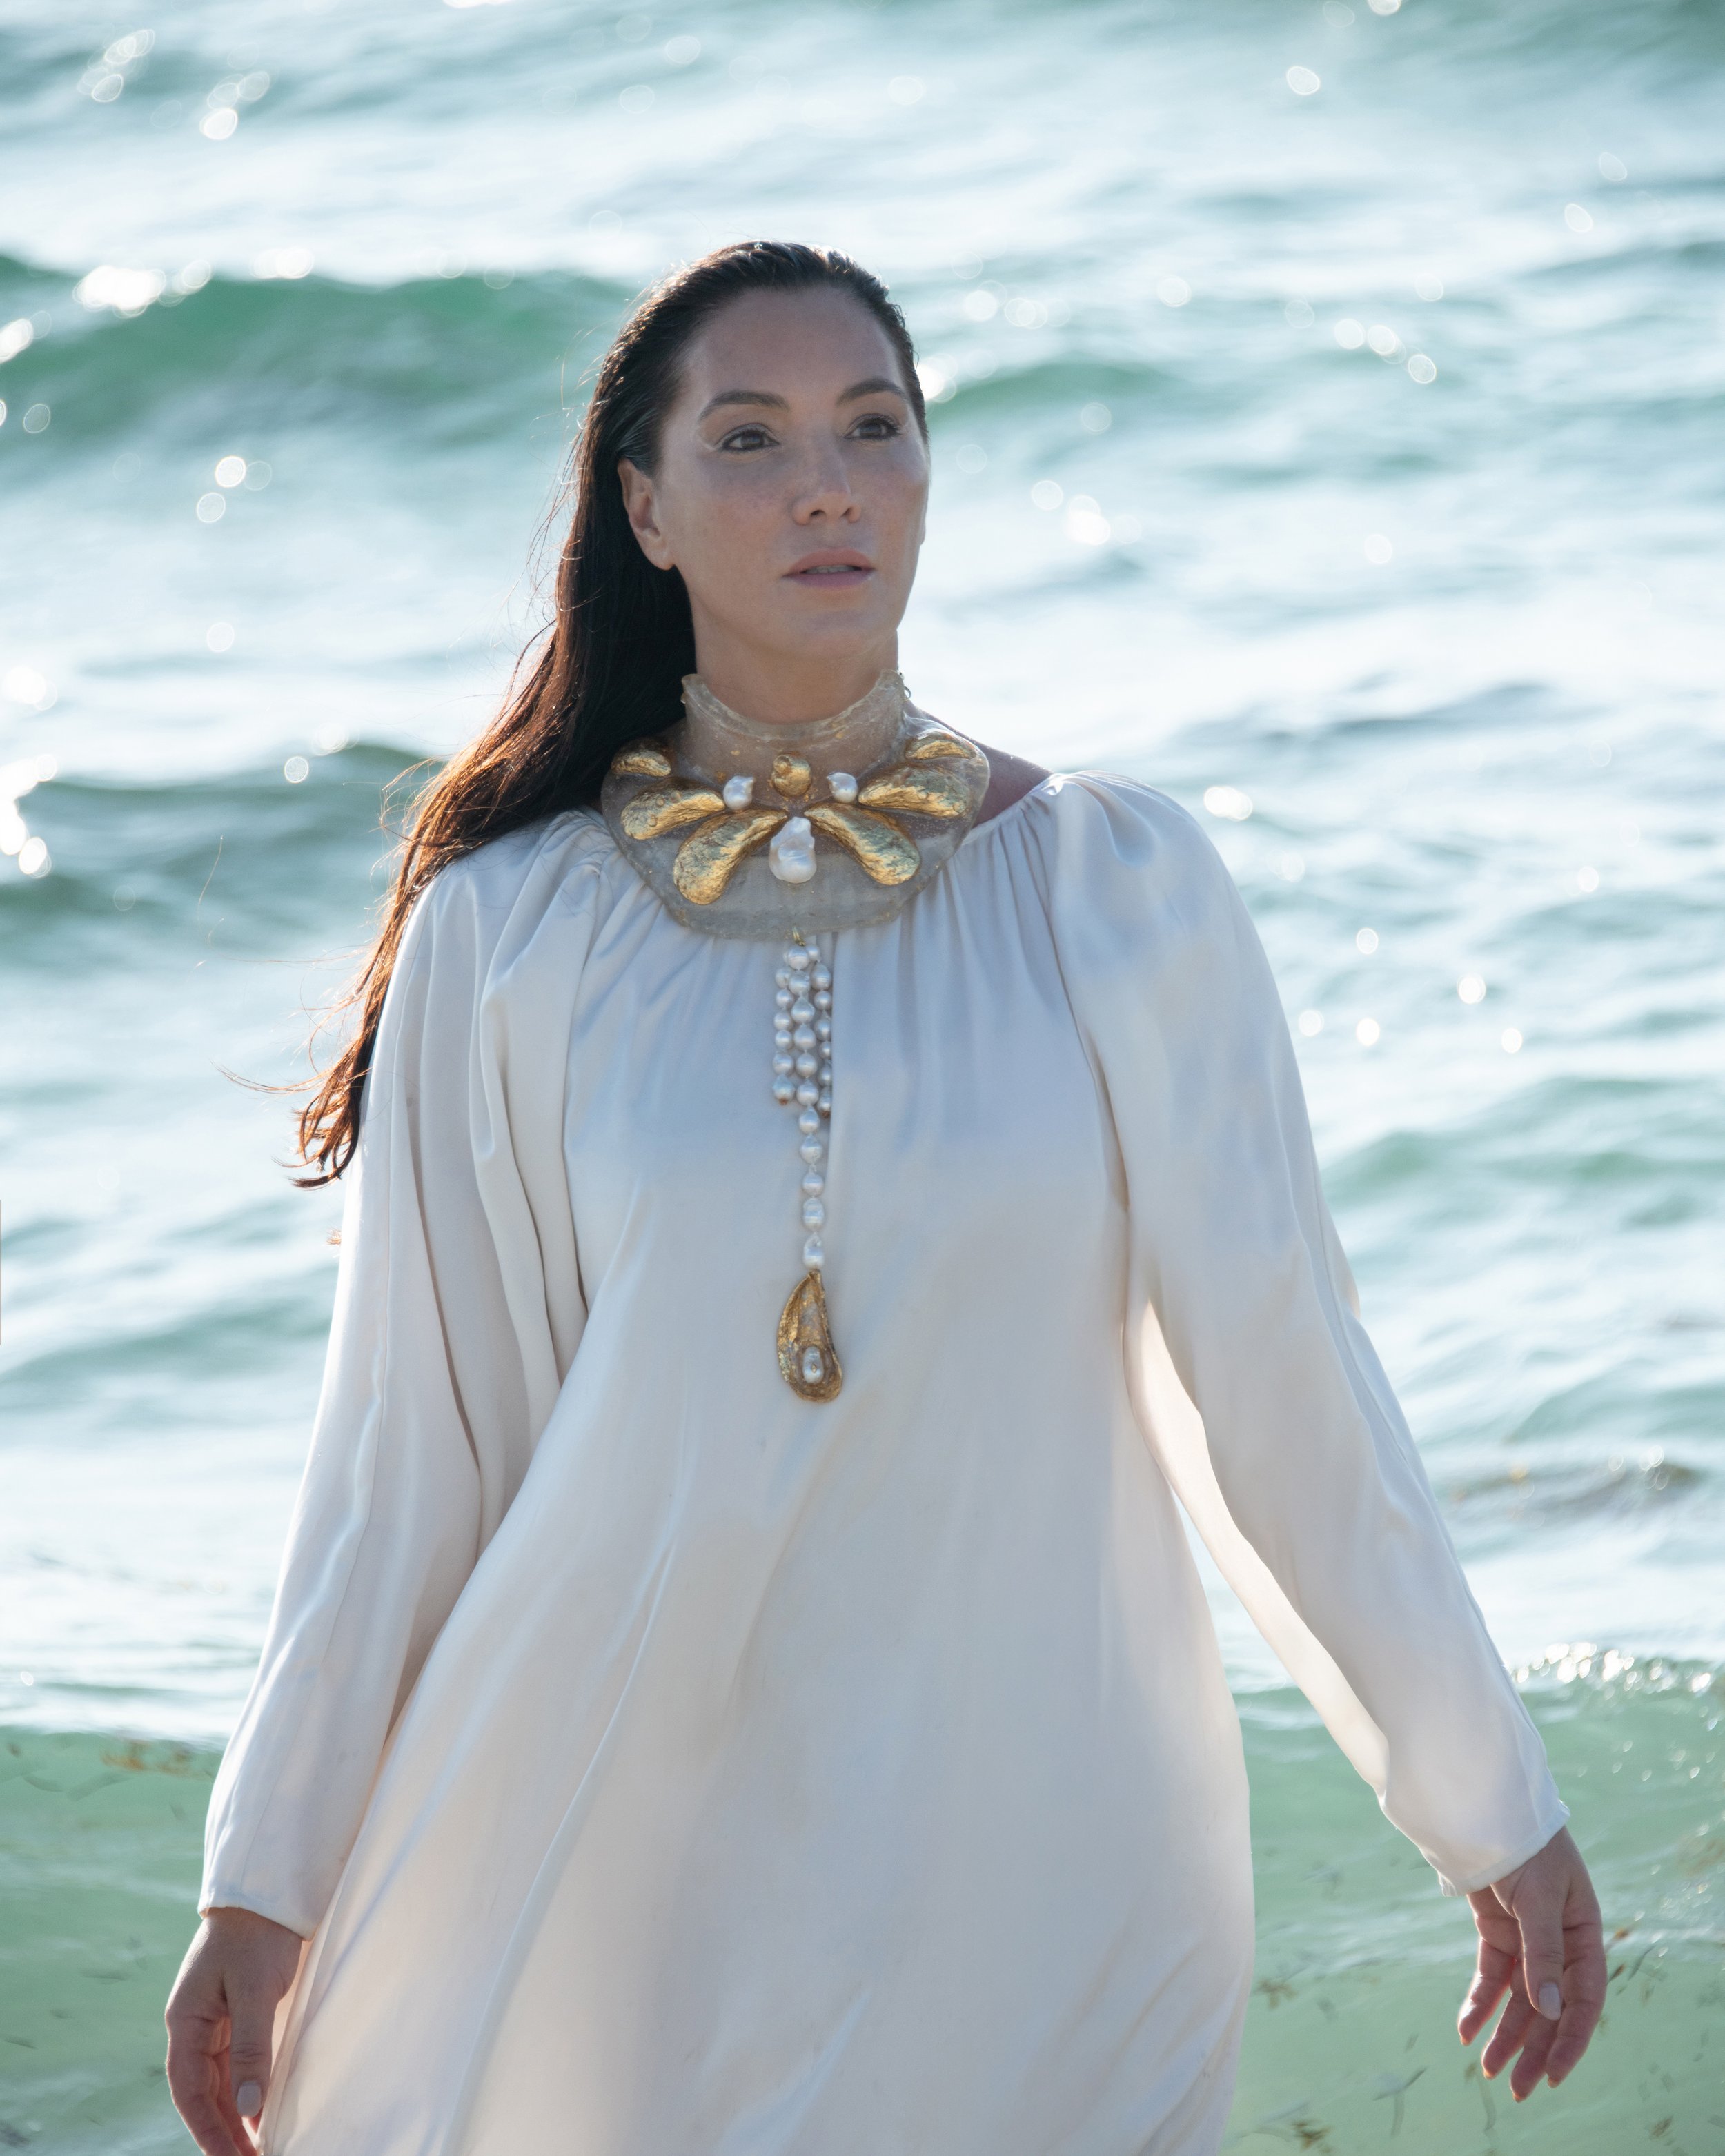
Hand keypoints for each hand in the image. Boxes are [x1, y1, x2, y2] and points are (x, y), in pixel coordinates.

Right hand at [165, 1907, 304, 2154]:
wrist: (268, 1892)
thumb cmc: (258, 1936)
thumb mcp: (256, 1991)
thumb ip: (252, 2049)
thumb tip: (248, 2107)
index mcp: (187, 2022)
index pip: (190, 2090)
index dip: (208, 2129)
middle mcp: (195, 2026)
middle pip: (203, 2092)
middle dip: (222, 2131)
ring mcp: (215, 2021)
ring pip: (219, 2082)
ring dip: (234, 2115)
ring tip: (255, 2148)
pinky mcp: (238, 2014)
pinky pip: (236, 2063)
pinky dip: (246, 2090)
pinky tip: (260, 2112)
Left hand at [1457, 1826, 1605, 2099]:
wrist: (1487, 1810)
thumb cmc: (1527, 1849)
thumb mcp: (1540, 1899)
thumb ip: (1542, 1954)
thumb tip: (1549, 2010)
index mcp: (1583, 1936)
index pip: (1584, 2000)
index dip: (1571, 2038)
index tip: (1555, 2075)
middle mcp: (1558, 1945)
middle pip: (1548, 2009)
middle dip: (1534, 2050)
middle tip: (1519, 2091)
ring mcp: (1526, 1940)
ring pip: (1518, 2000)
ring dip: (1504, 2035)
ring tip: (1488, 2071)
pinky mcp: (1496, 1933)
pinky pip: (1490, 1977)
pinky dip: (1478, 2003)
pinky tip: (1465, 2029)